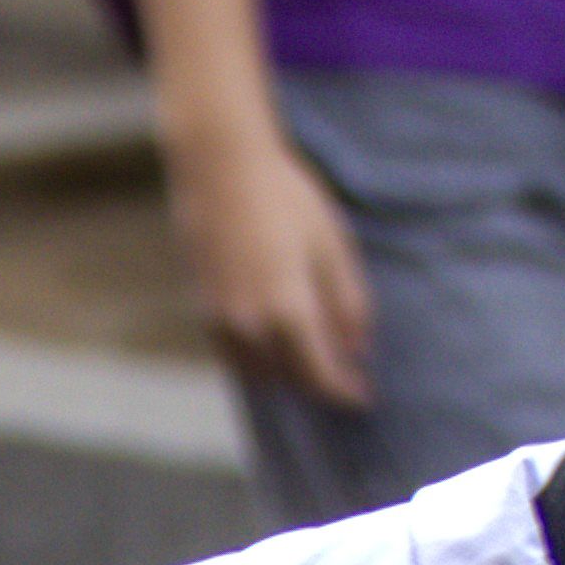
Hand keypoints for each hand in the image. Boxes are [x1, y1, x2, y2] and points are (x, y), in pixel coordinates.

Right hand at [160, 113, 376, 408]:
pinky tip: (273, 345)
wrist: (219, 168)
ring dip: (284, 375)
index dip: (344, 390)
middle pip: (288, 379)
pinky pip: (231, 352)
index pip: (319, 375)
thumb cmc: (285, 199)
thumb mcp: (333, 247)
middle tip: (342, 380)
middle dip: (317, 384)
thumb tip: (357, 348)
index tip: (363, 397)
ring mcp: (220, 318)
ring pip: (255, 371)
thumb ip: (348, 304)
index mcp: (288, 311)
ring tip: (309, 365)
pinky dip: (256, 359)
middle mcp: (249, 325)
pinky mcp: (201, 305)